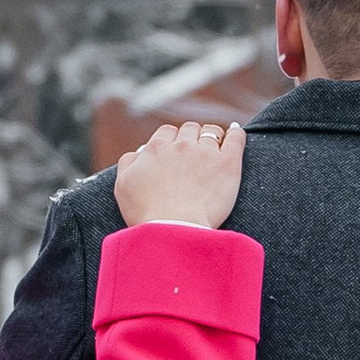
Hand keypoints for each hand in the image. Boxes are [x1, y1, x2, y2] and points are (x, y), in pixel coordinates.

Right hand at [114, 118, 245, 228]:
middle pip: (190, 129)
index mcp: (156, 148)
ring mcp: (205, 152)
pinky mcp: (227, 163)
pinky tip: (235, 134)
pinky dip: (236, 133)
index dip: (172, 141)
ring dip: (212, 137)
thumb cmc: (146, 214)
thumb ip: (129, 162)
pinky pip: (236, 137)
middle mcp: (181, 145)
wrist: (173, 230)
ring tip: (214, 149)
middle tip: (194, 155)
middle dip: (191, 138)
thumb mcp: (123, 185)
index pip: (168, 132)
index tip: (176, 152)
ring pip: (212, 131)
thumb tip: (140, 152)